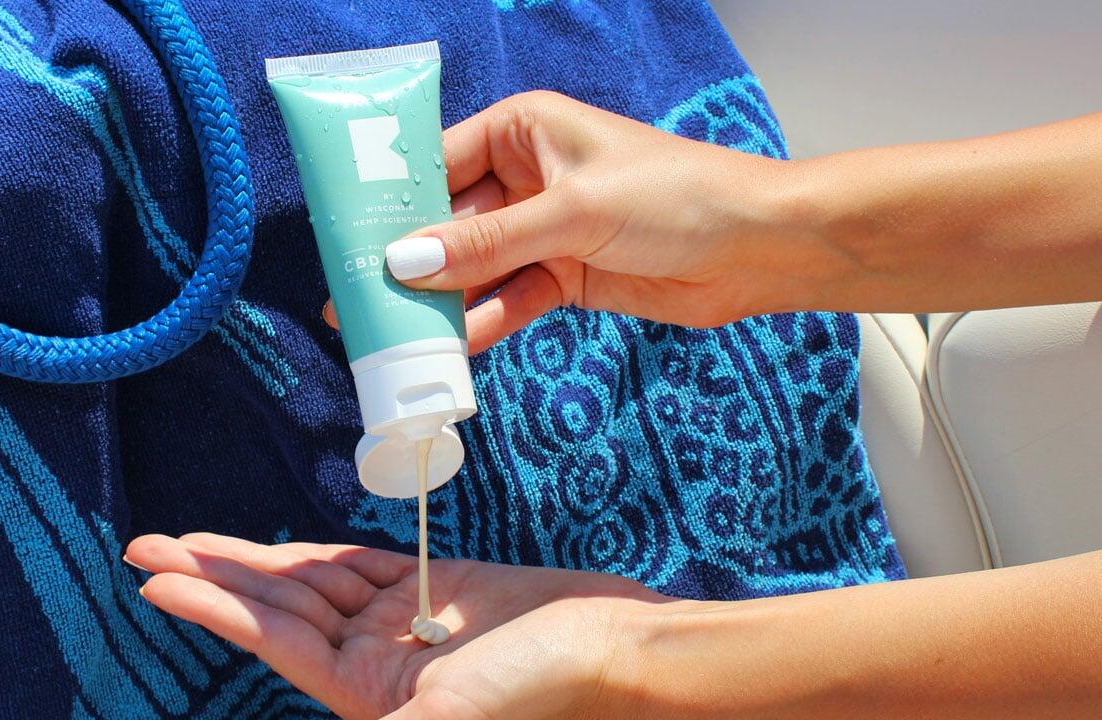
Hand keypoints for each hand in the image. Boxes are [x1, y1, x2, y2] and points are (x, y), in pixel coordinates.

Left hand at [125, 533, 665, 719]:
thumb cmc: (540, 689)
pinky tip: (277, 548)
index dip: (213, 607)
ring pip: (312, 584)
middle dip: (215, 578)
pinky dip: (317, 555)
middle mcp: (376, 664)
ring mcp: (402, 624)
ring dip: (255, 561)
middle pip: (279, 611)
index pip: (272, 644)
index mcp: (369, 699)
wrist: (614, 645)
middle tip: (146, 547)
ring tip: (190, 540)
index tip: (156, 578)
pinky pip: (359, 565)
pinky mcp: (433, 587)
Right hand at [324, 90, 824, 352]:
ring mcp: (545, 230)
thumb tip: (406, 262)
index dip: (391, 203)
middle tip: (357, 302)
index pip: (438, 162)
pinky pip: (511, 299)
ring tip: (395, 338)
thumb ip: (488, 241)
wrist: (755, 248)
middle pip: (450, 222)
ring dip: (444, 303)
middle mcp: (527, 177)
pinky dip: (487, 323)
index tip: (346, 242)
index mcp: (522, 130)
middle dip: (411, 263)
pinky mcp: (566, 276)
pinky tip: (455, 349)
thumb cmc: (674, 195)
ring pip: (477, 268)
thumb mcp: (572, 211)